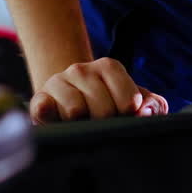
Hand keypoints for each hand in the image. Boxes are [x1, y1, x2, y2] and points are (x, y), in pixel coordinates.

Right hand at [29, 57, 167, 123]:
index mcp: (109, 67)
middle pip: (103, 109)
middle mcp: (81, 69)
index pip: (128, 100)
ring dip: (81, 126)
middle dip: (106, 124)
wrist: (69, 101)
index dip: (128, 116)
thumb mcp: (134, 101)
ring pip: (75, 111)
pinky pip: (44, 110)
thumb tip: (145, 111)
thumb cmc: (108, 103)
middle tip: (101, 124)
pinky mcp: (39, 100)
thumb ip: (152, 105)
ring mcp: (58, 82)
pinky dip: (52, 120)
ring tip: (82, 125)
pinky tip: (60, 124)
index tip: (124, 117)